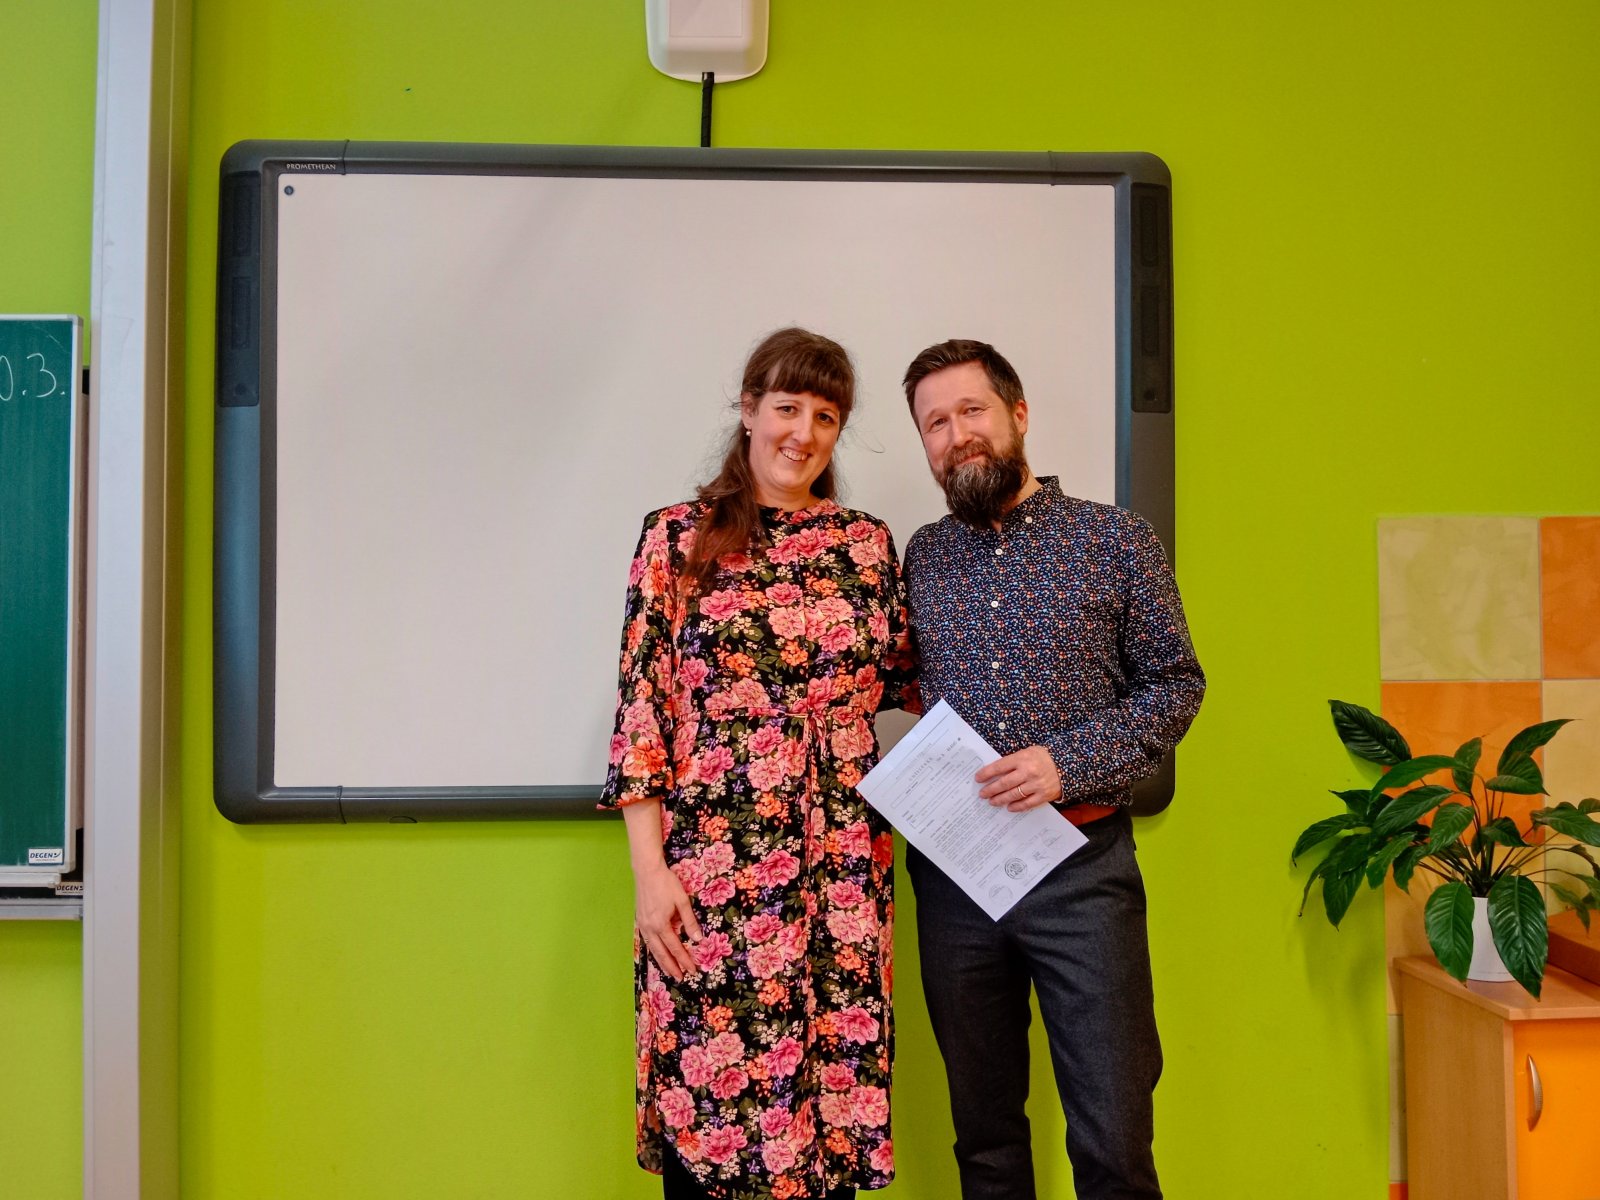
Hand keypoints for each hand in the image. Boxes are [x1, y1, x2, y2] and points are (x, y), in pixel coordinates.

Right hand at [633, 860, 702, 980]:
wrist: (646, 871)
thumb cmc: (666, 883)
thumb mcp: (682, 900)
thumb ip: (689, 921)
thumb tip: (697, 939)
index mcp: (661, 924)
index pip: (675, 948)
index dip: (684, 960)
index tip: (692, 970)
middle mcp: (650, 928)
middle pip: (662, 953)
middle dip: (672, 967)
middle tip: (680, 978)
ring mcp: (643, 925)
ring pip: (652, 949)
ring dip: (661, 962)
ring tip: (669, 971)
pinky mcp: (639, 920)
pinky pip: (646, 941)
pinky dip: (653, 951)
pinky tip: (657, 953)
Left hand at [976, 745, 1061, 811]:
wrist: (1068, 763)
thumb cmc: (1043, 757)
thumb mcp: (1027, 752)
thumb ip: (1013, 761)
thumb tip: (995, 772)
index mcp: (1022, 758)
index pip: (999, 767)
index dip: (986, 773)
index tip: (978, 778)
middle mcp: (1028, 772)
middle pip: (1004, 783)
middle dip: (990, 789)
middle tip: (982, 794)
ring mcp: (1036, 784)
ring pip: (1013, 794)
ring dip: (1000, 799)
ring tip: (992, 801)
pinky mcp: (1044, 795)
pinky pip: (1027, 803)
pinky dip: (1017, 806)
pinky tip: (1009, 807)